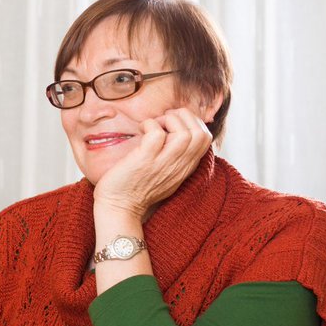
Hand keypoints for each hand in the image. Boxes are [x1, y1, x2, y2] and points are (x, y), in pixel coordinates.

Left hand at [93, 107, 212, 218]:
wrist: (119, 208)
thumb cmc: (136, 187)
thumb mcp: (166, 172)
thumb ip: (175, 155)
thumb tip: (174, 131)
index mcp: (186, 167)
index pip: (206, 138)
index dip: (192, 122)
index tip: (173, 122)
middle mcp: (179, 165)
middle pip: (201, 133)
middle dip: (183, 117)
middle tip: (163, 120)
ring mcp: (163, 163)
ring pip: (185, 133)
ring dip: (168, 120)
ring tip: (153, 124)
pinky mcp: (145, 160)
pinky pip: (156, 133)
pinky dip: (149, 124)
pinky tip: (140, 129)